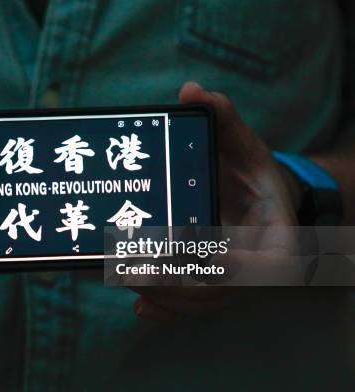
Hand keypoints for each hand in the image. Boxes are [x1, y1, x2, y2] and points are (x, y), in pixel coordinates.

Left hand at [132, 82, 299, 319]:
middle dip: (177, 282)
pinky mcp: (207, 287)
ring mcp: (230, 282)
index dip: (239, 266)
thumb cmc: (249, 172)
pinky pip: (188, 306)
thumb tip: (191, 91)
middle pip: (220, 289)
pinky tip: (139, 304)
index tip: (205, 255)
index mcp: (275, 235)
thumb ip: (223, 117)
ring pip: (199, 302)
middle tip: (132, 268)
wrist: (254, 200)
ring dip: (163, 296)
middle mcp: (253, 266)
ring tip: (124, 278)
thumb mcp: (242, 142)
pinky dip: (165, 309)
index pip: (268, 264)